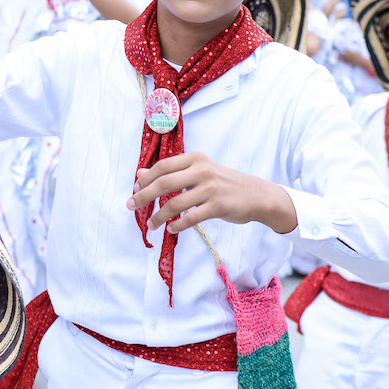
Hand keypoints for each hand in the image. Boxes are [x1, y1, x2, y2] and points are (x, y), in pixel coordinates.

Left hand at [127, 152, 296, 234]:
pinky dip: (177, 225)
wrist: (257, 195)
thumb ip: (173, 172)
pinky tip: (171, 229)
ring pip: (175, 203)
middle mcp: (202, 170)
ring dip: (159, 216)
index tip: (134, 190)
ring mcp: (210, 188)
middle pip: (164, 183)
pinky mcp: (218, 206)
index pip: (163, 166)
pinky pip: (190, 218)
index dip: (146, 179)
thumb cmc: (224, 183)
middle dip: (144, 196)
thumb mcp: (200, 171)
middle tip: (131, 205)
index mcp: (196, 158)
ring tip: (151, 224)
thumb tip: (140, 174)